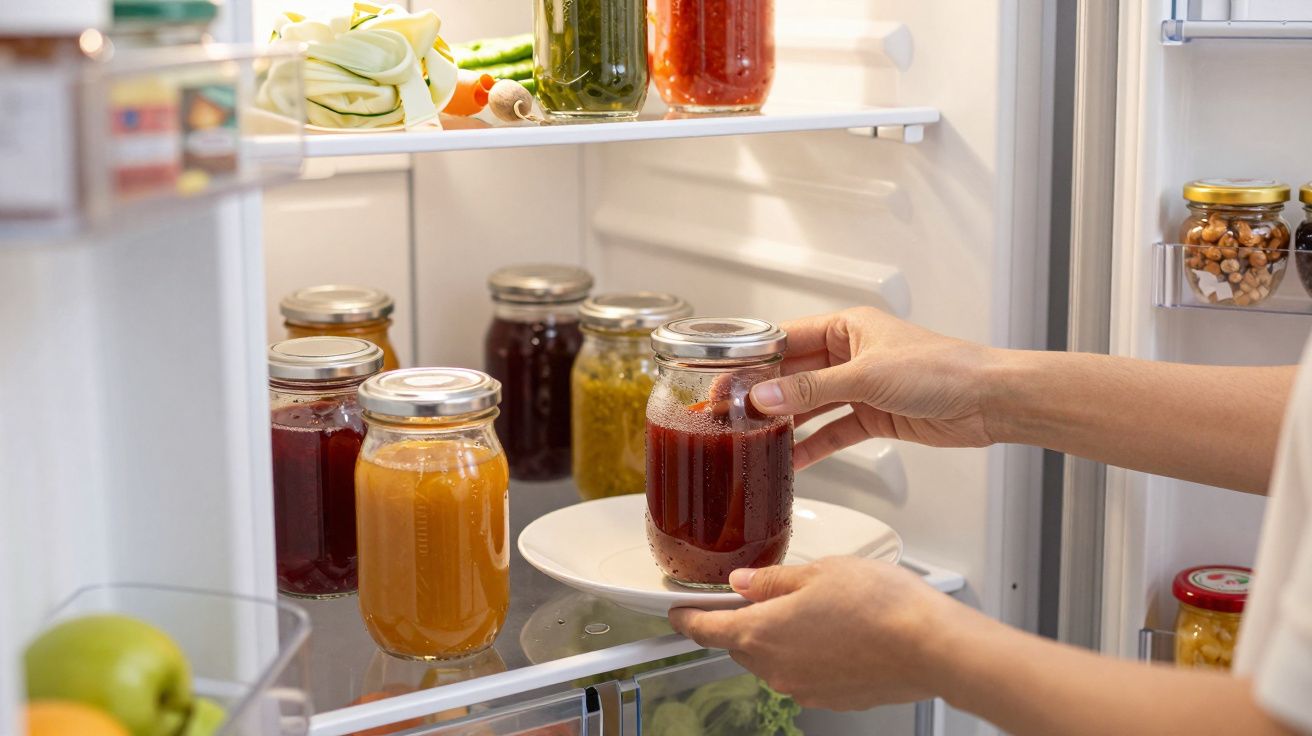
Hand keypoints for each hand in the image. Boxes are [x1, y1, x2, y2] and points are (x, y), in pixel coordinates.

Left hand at [668, 556, 973, 710]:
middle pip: (740, 644)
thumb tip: (745, 582)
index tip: (676, 610)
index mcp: (760, 633)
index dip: (685, 617)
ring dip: (780, 636)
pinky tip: (835, 631)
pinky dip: (809, 652)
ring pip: (774, 658)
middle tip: (759, 593)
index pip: (704, 629)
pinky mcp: (831, 697)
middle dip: (742, 620)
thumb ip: (773, 580)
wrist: (930, 647)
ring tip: (814, 606)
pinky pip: (804, 672)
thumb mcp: (818, 572)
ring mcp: (803, 688)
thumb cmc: (880, 606)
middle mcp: (775, 668)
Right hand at [749, 307, 999, 468]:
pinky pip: (834, 430)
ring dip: (787, 423)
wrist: (987, 400)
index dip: (756, 359)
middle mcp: (852, 354)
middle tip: (731, 414)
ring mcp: (862, 386)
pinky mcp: (874, 416)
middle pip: (796, 374)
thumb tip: (767, 397)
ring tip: (754, 440)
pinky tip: (792, 460)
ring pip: (812, 404)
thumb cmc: (940, 370)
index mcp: (848, 328)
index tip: (726, 378)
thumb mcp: (867, 376)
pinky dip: (814, 445)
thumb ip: (812, 389)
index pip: (788, 338)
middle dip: (766, 395)